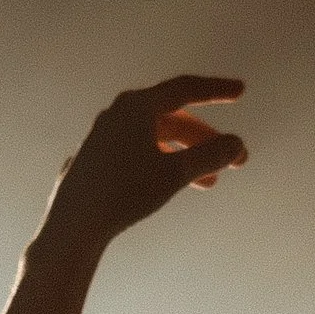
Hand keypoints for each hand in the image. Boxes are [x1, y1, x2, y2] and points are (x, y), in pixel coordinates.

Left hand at [41, 75, 247, 249]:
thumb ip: (210, 156)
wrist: (73, 225)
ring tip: (208, 184)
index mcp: (136, 107)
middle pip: (173, 118)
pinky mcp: (94, 160)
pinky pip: (138, 153)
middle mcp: (117, 114)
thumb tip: (237, 145)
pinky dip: (161, 163)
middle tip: (235, 161)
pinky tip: (171, 186)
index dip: (216, 90)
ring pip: (155, 139)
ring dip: (185, 156)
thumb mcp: (175, 173)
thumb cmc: (124, 192)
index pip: (185, 89)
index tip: (240, 91)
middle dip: (205, 139)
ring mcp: (102, 137)